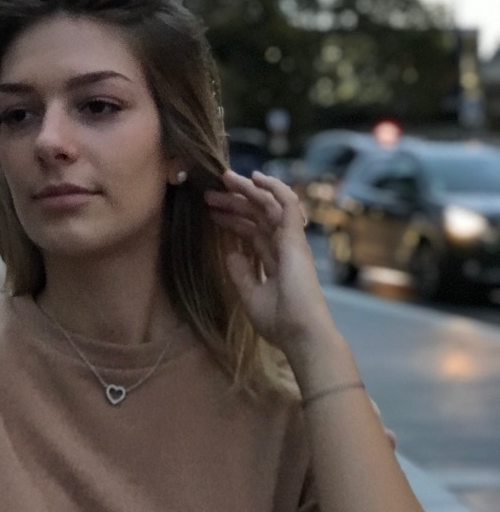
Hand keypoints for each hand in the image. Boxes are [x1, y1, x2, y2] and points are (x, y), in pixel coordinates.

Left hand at [204, 170, 331, 352]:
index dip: (232, 220)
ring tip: (225, 178)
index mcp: (274, 261)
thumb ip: (241, 274)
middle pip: (257, 216)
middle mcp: (283, 247)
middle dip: (234, 202)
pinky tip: (257, 178)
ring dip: (247, 190)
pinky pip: (288, 205)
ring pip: (268, 206)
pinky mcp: (296, 238)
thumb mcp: (251, 297)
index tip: (211, 212)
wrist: (301, 333)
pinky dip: (274, 189)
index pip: (252, 232)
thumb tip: (230, 254)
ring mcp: (291, 241)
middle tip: (210, 192)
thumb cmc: (279, 322)